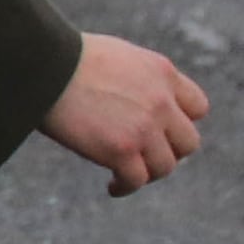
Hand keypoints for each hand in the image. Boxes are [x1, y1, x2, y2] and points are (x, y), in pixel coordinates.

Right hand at [42, 34, 210, 196]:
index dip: (181, 123)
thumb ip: (139, 78)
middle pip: (188, 142)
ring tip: (126, 175)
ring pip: (165, 166)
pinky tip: (113, 186)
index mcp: (162, 73)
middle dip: (170, 152)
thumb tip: (134, 100)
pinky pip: (136, 180)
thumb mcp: (119, 56)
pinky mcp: (121, 150)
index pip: (198, 107)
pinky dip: (125, 187)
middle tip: (146, 156)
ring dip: (147, 173)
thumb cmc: (68, 57)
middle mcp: (161, 101)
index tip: (163, 131)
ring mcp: (144, 128)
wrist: (45, 66)